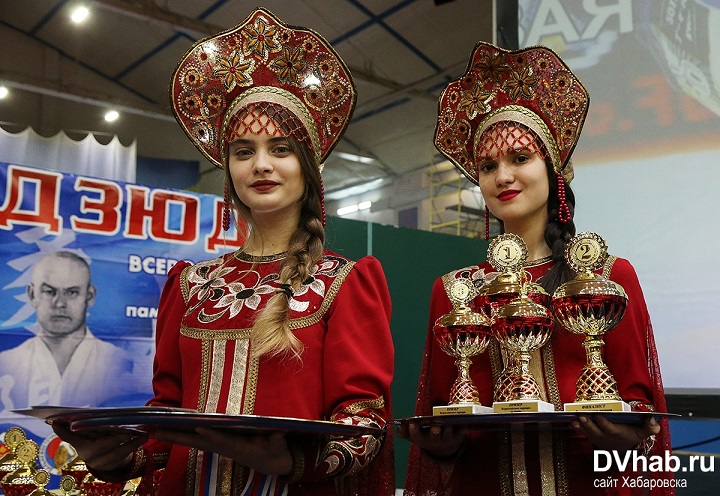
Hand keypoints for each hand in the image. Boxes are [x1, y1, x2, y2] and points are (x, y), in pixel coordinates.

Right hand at [51, 422, 146, 471]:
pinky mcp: (112, 466)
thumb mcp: (90, 432)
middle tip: (127, 429)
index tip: (54, 421)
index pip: (69, 436)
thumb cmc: (97, 438)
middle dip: (116, 437)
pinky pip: (124, 456)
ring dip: (132, 443)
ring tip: (144, 435)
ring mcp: (100, 462)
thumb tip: (69, 415)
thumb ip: (83, 426)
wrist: (104, 458)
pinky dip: (134, 446)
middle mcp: (87, 455)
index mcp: (79, 443)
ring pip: (117, 452)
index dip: (62, 431)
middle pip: (101, 445)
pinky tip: (143, 438)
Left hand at [152, 428, 292, 475]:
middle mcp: (221, 446)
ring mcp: (216, 445)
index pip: (221, 440)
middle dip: (175, 435)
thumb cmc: (274, 452)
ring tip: (151, 429)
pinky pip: (193, 438)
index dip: (210, 434)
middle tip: (154, 430)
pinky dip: (179, 433)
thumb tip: (278, 433)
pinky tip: (166, 429)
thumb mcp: (278, 446)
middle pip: (195, 441)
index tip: (198, 427)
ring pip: (190, 439)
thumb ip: (276, 440)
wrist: (270, 463)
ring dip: (171, 435)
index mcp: (236, 447)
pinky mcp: (215, 443)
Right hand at [396, 421, 465, 458]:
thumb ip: (405, 432)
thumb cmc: (425, 437)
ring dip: (448, 429)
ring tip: (448, 423)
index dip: (413, 431)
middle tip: (434, 427)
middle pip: (434, 437)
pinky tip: (463, 424)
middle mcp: (434, 441)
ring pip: (447, 435)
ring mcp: (446, 440)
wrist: (442, 449)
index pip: (416, 437)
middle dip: (434, 432)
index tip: (411, 424)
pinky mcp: (457, 438)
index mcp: (422, 440)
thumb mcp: (414, 436)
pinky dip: (462, 430)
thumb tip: (399, 427)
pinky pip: (461, 434)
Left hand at [571, 415, 659, 450]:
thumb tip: (654, 419)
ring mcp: (598, 437)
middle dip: (589, 424)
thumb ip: (650, 427)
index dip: (605, 423)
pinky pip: (583, 433)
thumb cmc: (633, 435)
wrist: (623, 449)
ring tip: (574, 420)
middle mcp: (606, 437)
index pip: (611, 429)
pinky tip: (571, 423)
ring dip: (580, 427)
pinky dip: (577, 428)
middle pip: (596, 431)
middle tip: (582, 416)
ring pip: (588, 432)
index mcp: (619, 433)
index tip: (599, 415)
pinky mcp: (591, 436)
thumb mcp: (643, 432)